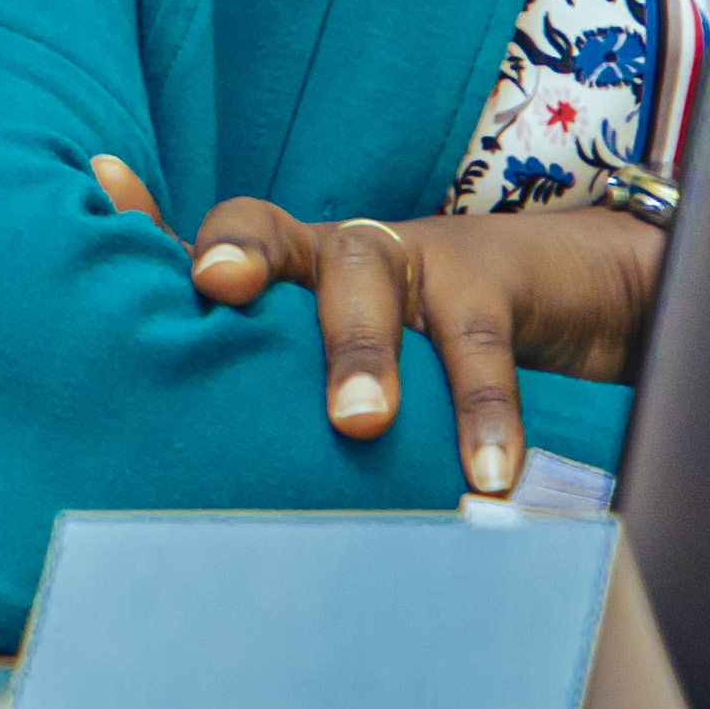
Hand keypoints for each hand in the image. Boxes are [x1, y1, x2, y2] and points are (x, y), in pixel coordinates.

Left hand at [89, 153, 659, 499]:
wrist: (559, 290)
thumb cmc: (406, 344)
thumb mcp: (329, 356)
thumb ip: (261, 393)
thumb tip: (170, 481)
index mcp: (288, 266)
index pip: (223, 236)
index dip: (176, 229)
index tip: (150, 227)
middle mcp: (340, 250)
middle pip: (287, 247)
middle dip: (251, 274)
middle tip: (224, 343)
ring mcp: (416, 257)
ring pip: (374, 288)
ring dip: (367, 355)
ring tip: (361, 428)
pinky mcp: (491, 284)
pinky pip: (480, 346)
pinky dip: (486, 412)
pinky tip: (490, 477)